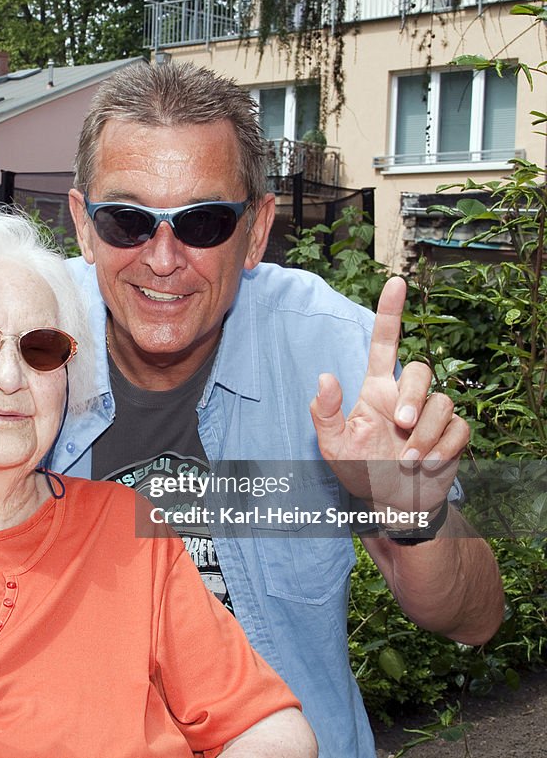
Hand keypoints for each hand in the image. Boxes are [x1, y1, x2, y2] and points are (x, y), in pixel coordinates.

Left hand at [310, 277, 469, 516]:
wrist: (391, 504)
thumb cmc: (359, 470)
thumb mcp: (332, 446)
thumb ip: (325, 414)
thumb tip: (325, 377)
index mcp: (376, 390)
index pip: (385, 342)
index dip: (390, 312)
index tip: (394, 281)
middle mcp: (405, 396)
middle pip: (422, 370)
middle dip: (414, 397)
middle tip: (401, 427)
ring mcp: (431, 414)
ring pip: (442, 401)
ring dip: (425, 434)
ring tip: (408, 461)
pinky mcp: (452, 435)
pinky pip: (459, 427)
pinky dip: (443, 448)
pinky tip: (428, 464)